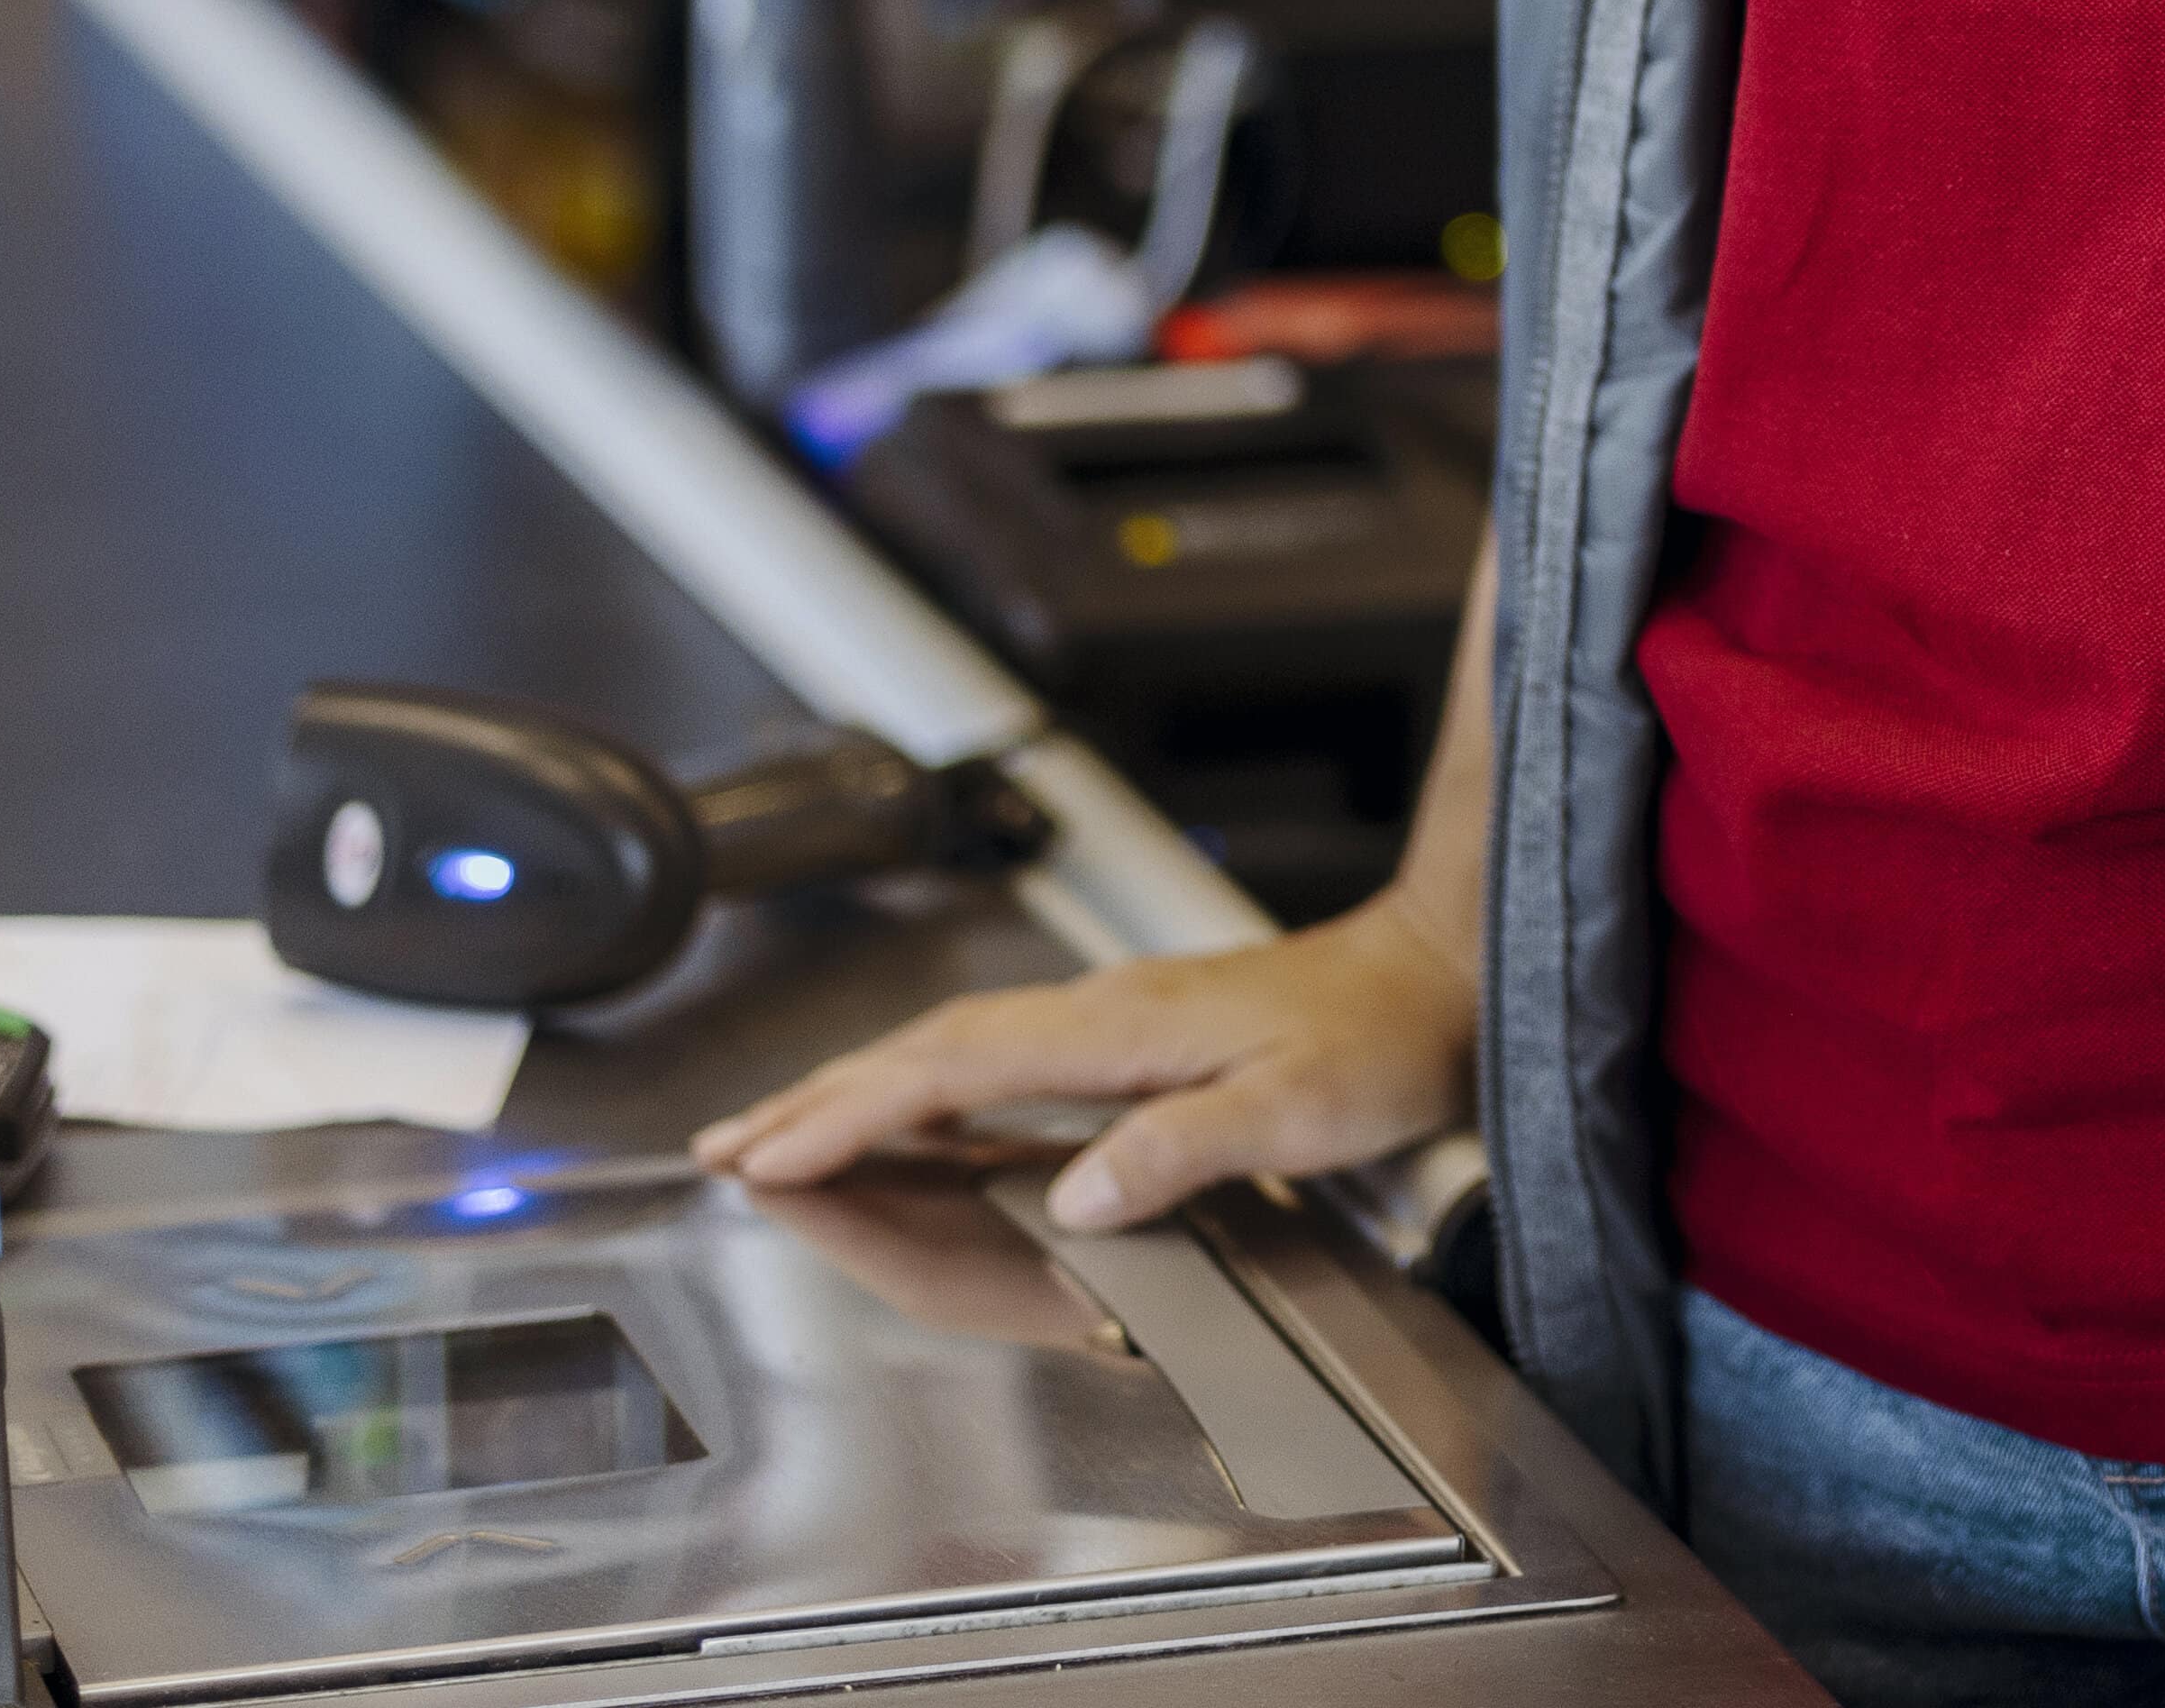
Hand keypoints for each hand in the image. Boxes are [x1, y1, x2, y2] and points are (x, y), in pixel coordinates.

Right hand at [690, 902, 1478, 1231]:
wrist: (1435, 969)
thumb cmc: (1380, 1038)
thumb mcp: (1299, 1106)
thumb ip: (1185, 1146)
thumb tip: (1076, 1195)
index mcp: (1119, 1028)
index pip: (953, 1068)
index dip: (855, 1112)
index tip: (776, 1150)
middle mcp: (1100, 1010)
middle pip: (928, 1047)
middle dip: (822, 1097)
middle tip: (729, 1147)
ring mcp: (1111, 1016)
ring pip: (953, 1045)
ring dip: (862, 1087)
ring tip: (783, 1132)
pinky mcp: (1130, 1031)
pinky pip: (996, 1055)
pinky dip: (928, 1084)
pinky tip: (911, 1113)